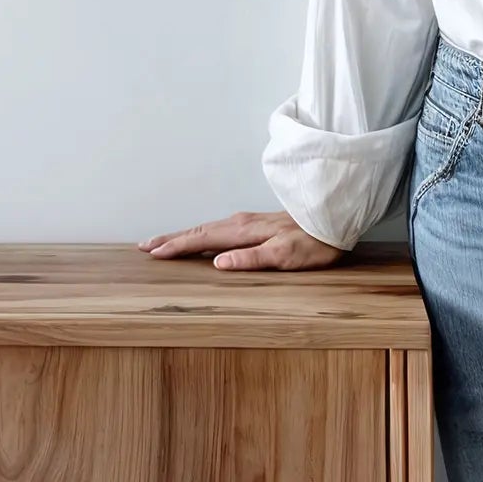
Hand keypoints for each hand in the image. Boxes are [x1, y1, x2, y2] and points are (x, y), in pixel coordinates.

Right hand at [137, 209, 346, 269]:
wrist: (336, 218)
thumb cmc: (314, 242)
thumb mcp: (285, 256)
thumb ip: (252, 259)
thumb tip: (218, 263)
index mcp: (243, 231)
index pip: (202, 239)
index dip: (176, 246)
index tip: (153, 252)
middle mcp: (241, 223)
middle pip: (199, 231)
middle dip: (172, 238)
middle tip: (147, 246)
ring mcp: (249, 221)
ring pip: (208, 228)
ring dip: (185, 235)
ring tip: (166, 242)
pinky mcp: (257, 224)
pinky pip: (219, 228)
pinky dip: (202, 233)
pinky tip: (203, 238)